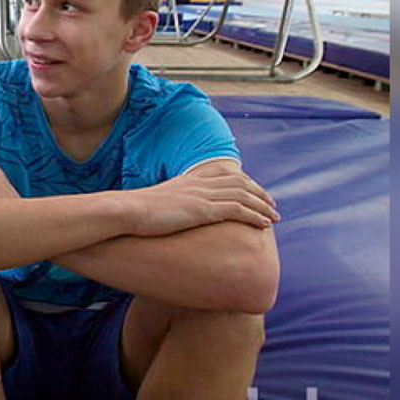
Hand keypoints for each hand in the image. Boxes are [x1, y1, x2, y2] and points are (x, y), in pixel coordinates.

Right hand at [122, 165, 278, 236]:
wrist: (124, 211)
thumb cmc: (132, 213)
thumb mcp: (151, 204)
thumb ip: (165, 205)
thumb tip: (163, 215)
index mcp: (187, 181)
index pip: (222, 174)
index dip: (243, 182)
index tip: (254, 192)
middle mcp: (197, 184)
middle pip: (238, 182)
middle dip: (259, 193)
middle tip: (272, 205)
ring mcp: (200, 196)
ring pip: (242, 195)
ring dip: (262, 206)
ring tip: (275, 217)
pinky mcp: (201, 209)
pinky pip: (236, 209)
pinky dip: (254, 215)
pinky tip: (264, 224)